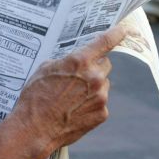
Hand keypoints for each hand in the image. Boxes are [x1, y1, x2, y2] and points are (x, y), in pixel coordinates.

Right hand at [9, 24, 128, 151]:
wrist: (35, 128)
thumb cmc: (36, 97)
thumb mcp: (45, 69)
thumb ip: (65, 62)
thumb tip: (72, 62)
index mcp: (80, 61)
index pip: (105, 41)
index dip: (116, 33)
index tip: (123, 30)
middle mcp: (95, 77)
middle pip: (105, 64)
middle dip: (95, 66)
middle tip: (79, 76)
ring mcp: (101, 96)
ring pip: (103, 85)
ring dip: (93, 87)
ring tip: (72, 97)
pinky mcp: (102, 113)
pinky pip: (100, 102)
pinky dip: (91, 104)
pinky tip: (74, 109)